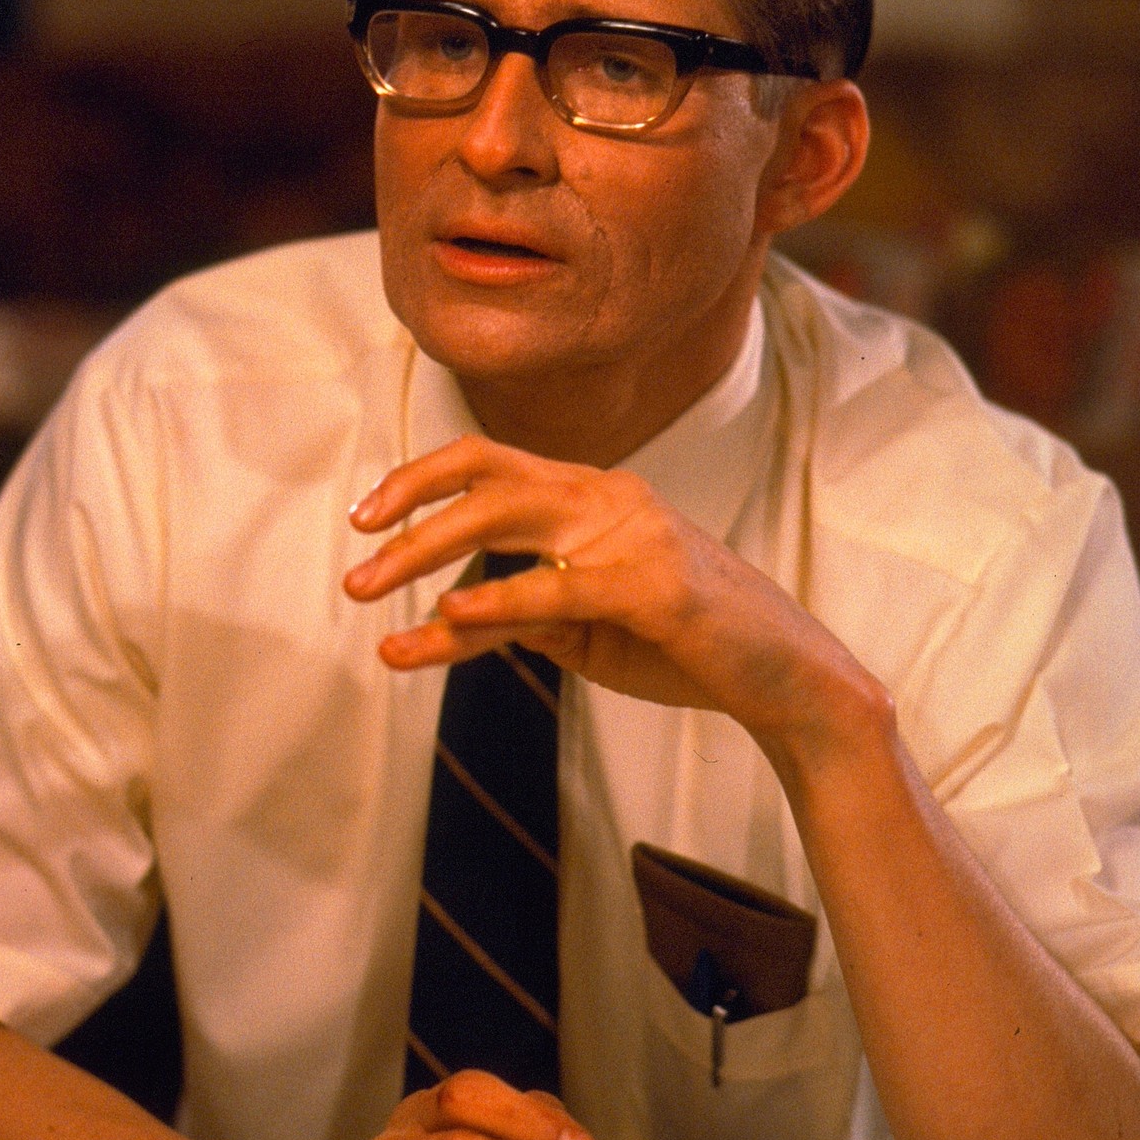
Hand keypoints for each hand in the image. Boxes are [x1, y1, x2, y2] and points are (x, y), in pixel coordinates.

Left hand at [344, 434, 878, 758]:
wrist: (785, 678)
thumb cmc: (686, 646)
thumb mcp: (586, 631)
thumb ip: (521, 616)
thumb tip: (444, 622)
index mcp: (593, 495)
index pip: (488, 462)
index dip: (418, 480)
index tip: (365, 518)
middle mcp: (608, 497)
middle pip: (485, 477)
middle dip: (407, 518)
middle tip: (354, 573)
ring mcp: (633, 533)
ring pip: (506, 517)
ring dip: (428, 553)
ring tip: (374, 593)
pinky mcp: (653, 584)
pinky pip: (556, 586)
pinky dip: (496, 598)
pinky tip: (450, 615)